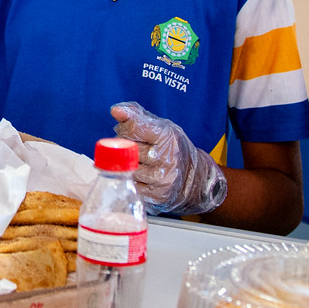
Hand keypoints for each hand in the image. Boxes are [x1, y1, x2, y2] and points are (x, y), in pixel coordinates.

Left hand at [110, 101, 227, 215]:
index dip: (125, 127)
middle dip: (124, 146)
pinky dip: (129, 180)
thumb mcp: (160, 126)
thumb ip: (136, 115)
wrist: (193, 178)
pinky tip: (138, 176)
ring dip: (125, 164)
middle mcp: (166, 158)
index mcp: (168, 137)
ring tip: (136, 161)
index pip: (133, 128)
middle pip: (127, 148)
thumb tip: (116, 110)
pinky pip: (129, 185)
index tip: (128, 129)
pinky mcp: (156, 197)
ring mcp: (162, 180)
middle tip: (132, 146)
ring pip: (126, 168)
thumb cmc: (171, 148)